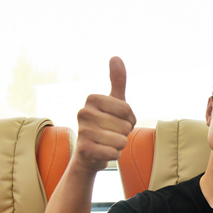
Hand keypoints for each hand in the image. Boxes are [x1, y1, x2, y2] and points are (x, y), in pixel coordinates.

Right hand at [74, 57, 136, 172]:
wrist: (89, 152)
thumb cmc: (105, 124)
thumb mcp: (114, 102)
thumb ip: (117, 81)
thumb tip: (116, 57)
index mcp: (92, 99)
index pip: (128, 110)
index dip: (129, 119)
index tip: (118, 120)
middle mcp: (83, 112)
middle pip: (125, 126)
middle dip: (124, 133)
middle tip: (111, 133)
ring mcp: (82, 131)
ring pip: (121, 140)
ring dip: (119, 144)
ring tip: (107, 142)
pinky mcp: (85, 150)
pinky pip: (114, 153)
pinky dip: (113, 155)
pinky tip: (103, 152)